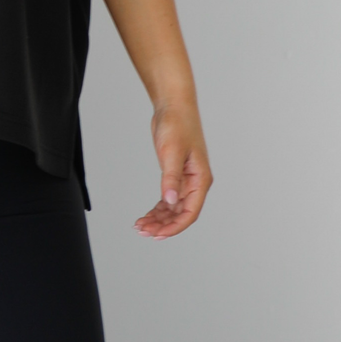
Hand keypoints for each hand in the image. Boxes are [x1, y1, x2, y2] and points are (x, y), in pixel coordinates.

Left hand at [134, 99, 212, 238]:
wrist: (173, 106)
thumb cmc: (177, 125)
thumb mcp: (172, 152)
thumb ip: (171, 178)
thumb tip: (169, 201)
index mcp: (200, 180)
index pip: (190, 212)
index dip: (175, 227)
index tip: (158, 235)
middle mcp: (195, 183)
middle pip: (181, 214)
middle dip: (163, 225)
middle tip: (142, 231)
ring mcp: (186, 180)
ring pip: (173, 209)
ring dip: (159, 219)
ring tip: (140, 226)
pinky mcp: (175, 175)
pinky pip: (168, 199)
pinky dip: (158, 209)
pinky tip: (146, 216)